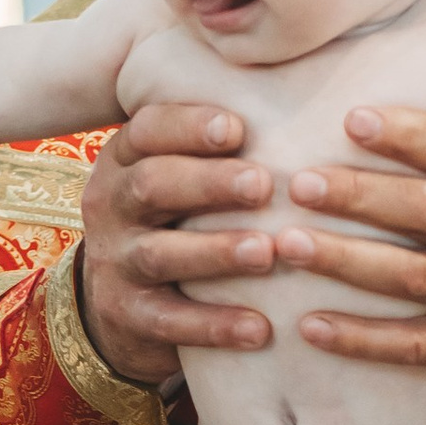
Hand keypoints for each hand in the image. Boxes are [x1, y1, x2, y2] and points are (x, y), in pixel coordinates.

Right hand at [77, 104, 282, 386]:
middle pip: (152, 185)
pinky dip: (214, 325)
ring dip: (216, 251)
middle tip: (263, 184)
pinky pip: (169, 321)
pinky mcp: (129, 315)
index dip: (188, 126)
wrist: (120, 304)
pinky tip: (259, 328)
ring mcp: (116, 262)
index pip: (147, 131)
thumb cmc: (177, 219)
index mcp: (126, 159)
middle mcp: (113, 204)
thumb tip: (312, 96)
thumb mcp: (180, 176)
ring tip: (267, 251)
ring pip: (160, 254)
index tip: (237, 127)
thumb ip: (220, 145)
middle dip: (208, 182)